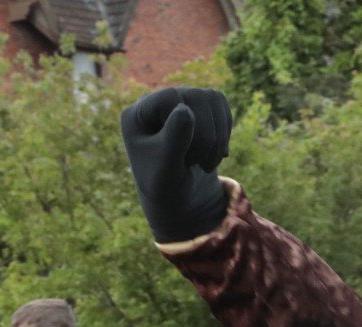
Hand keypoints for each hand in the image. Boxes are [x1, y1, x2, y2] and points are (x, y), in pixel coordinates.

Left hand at [120, 87, 232, 242]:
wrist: (178, 196)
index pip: (170, 97)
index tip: (184, 155)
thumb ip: (173, 141)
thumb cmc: (166, 187)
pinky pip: (221, 103)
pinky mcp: (198, 107)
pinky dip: (224, 131)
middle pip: (196, 96)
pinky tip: (214, 152)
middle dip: (206, 136)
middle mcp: (156, 102)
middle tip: (199, 164)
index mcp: (137, 115)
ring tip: (207, 161)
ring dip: (218, 136)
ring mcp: (178, 102)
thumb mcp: (167, 170)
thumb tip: (185, 109)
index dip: (186, 124)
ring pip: (212, 98)